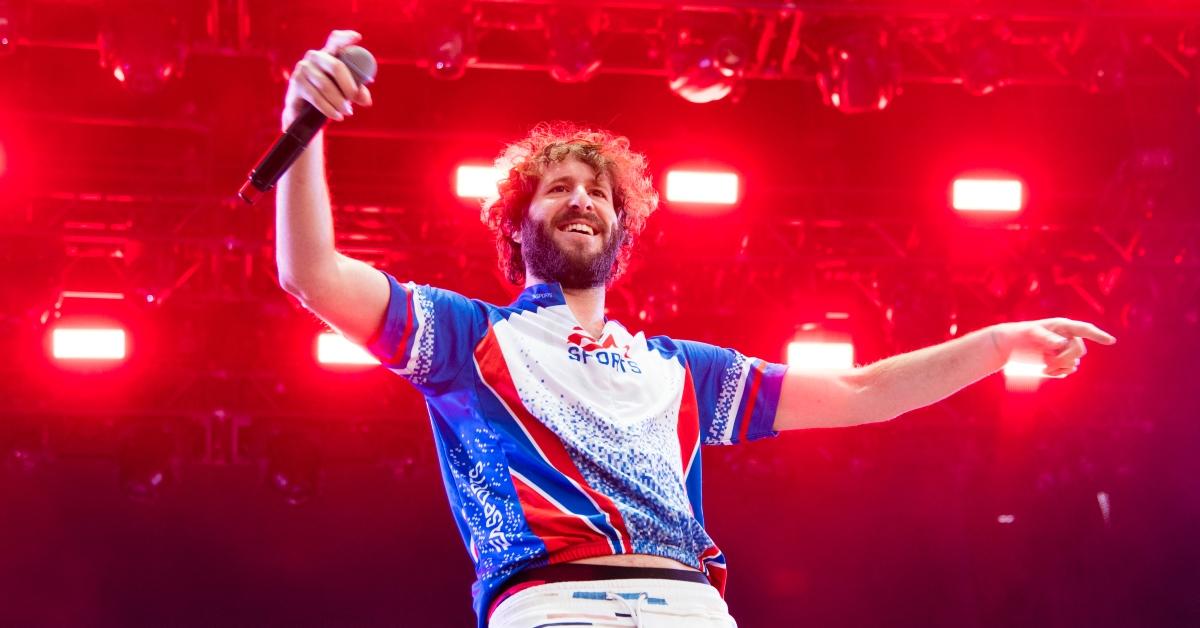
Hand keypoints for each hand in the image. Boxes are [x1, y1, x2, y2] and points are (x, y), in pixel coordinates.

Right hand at [282, 29, 373, 127]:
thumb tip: (366, 100)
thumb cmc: (330, 96)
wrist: (305, 113)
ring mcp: (302, 69)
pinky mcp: (295, 85)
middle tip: (355, 99)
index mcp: (329, 54)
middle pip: (335, 66)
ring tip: (347, 112)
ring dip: (339, 101)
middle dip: (348, 86)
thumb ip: (358, 93)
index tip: (358, 37)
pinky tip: (337, 115)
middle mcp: (314, 57)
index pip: (335, 40)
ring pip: (325, 85)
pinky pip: (315, 97)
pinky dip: (329, 109)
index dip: (346, 38)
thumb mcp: (346, 93)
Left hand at [991, 318, 1116, 376]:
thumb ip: (1046, 337)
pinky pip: (1067, 370)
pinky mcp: (1060, 361)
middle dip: (1064, 359)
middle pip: (1079, 351)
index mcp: (1062, 326)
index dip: (1098, 335)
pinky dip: (1058, 373)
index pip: (1084, 329)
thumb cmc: (1019, 334)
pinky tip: (1046, 371)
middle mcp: (1067, 337)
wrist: (1009, 345)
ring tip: (1043, 367)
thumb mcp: (1030, 333)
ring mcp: (1065, 350)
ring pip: (1074, 363)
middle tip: (1046, 363)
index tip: (1111, 341)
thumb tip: (1062, 343)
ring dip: (1059, 367)